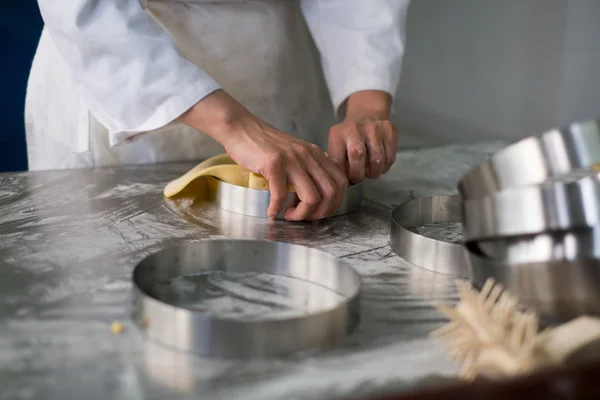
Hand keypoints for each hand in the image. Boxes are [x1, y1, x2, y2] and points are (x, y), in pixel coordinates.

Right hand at [179, 90, 347, 220]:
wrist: (241, 128)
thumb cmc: (264, 145)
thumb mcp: (294, 153)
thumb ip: (306, 169)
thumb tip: (312, 198)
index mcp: (316, 154)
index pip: (341, 183)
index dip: (333, 203)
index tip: (317, 211)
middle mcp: (309, 155)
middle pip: (331, 193)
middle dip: (320, 213)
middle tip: (304, 218)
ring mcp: (292, 159)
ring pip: (312, 197)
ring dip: (301, 215)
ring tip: (288, 216)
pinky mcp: (274, 164)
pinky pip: (282, 195)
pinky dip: (276, 209)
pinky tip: (271, 212)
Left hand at [328, 90, 396, 183]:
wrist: (366, 115)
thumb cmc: (349, 139)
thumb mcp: (337, 147)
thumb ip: (338, 164)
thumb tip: (343, 184)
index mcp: (337, 134)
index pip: (338, 162)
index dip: (343, 176)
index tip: (346, 179)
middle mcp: (354, 128)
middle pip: (357, 157)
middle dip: (358, 175)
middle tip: (358, 176)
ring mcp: (373, 127)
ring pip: (377, 161)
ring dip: (374, 172)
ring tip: (370, 169)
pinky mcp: (389, 129)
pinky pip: (390, 158)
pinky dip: (385, 166)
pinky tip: (379, 162)